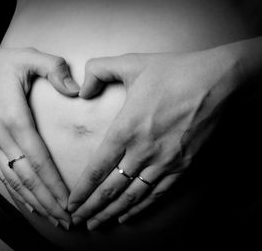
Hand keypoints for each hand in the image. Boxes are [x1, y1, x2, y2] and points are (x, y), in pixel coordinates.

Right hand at [0, 44, 79, 228]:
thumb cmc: (2, 63)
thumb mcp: (30, 56)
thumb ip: (55, 69)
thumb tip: (77, 90)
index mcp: (13, 117)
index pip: (38, 159)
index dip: (54, 184)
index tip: (70, 203)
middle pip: (27, 178)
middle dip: (48, 202)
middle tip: (69, 221)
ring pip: (14, 181)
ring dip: (35, 202)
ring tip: (54, 218)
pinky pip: (2, 175)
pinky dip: (17, 193)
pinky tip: (30, 205)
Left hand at [68, 48, 238, 229]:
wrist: (218, 82)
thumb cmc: (174, 72)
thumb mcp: (130, 63)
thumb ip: (98, 71)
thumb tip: (81, 90)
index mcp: (126, 129)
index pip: (97, 168)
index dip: (82, 190)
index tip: (70, 203)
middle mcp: (142, 151)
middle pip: (111, 189)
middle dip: (91, 208)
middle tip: (77, 221)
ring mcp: (164, 162)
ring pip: (132, 196)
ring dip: (112, 213)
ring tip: (97, 225)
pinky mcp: (182, 166)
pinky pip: (157, 194)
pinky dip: (140, 208)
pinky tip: (129, 215)